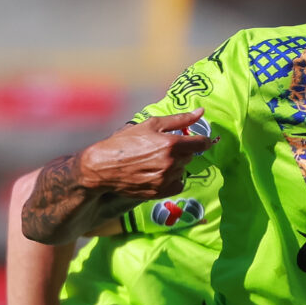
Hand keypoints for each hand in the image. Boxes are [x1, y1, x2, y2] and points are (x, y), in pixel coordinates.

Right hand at [82, 110, 212, 200]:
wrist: (104, 167)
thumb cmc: (125, 142)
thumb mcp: (151, 124)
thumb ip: (179, 119)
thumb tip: (201, 112)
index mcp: (171, 144)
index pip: (201, 143)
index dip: (202, 141)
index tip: (199, 140)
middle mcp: (171, 163)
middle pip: (190, 156)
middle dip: (182, 151)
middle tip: (163, 148)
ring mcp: (166, 179)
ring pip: (182, 170)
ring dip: (175, 165)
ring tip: (155, 161)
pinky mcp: (160, 192)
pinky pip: (178, 185)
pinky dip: (172, 179)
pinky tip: (158, 173)